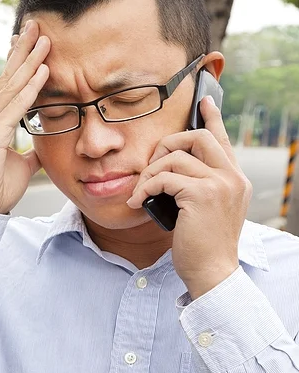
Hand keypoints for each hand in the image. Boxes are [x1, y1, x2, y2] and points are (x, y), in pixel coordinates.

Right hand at [0, 19, 49, 213]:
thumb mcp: (21, 165)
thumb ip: (31, 150)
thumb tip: (44, 143)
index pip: (6, 87)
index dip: (19, 63)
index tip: (31, 43)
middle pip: (7, 78)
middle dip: (23, 51)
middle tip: (35, 26)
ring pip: (11, 86)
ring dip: (30, 61)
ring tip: (44, 39)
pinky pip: (15, 106)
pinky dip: (30, 88)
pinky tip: (42, 71)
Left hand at [126, 97, 251, 297]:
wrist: (211, 271)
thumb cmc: (202, 245)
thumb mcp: (205, 210)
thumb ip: (198, 186)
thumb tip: (172, 169)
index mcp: (235, 179)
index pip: (222, 140)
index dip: (212, 118)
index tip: (205, 101)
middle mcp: (232, 177)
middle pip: (197, 137)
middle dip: (166, 145)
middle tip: (150, 168)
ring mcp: (220, 184)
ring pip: (175, 157)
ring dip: (149, 173)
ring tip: (140, 192)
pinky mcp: (202, 194)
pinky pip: (164, 177)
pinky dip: (145, 187)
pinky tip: (137, 202)